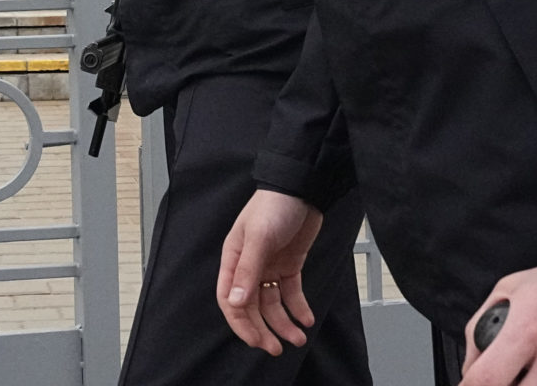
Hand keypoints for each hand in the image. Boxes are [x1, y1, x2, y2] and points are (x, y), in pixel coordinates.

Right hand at [218, 189, 325, 354]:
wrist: (302, 188)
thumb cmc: (274, 205)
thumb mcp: (259, 237)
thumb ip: (247, 270)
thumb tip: (236, 302)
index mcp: (233, 260)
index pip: (230, 300)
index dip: (241, 323)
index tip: (256, 341)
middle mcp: (249, 266)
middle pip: (252, 307)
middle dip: (263, 329)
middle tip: (276, 349)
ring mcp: (269, 267)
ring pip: (272, 304)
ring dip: (283, 323)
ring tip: (298, 338)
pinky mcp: (289, 265)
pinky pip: (291, 292)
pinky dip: (298, 307)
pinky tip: (306, 318)